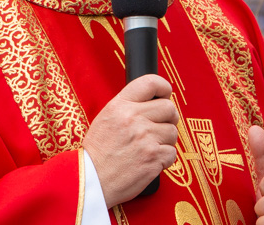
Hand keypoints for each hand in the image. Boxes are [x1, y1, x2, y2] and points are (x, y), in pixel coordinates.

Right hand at [83, 74, 178, 207]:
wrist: (90, 180)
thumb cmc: (98, 152)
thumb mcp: (106, 118)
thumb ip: (128, 106)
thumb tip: (153, 101)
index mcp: (120, 106)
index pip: (150, 82)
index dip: (164, 87)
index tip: (166, 94)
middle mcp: (133, 118)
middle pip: (169, 108)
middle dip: (169, 117)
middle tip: (161, 126)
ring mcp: (145, 138)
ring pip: (172, 131)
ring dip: (166, 140)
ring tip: (150, 147)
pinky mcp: (153, 158)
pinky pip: (172, 152)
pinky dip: (164, 158)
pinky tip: (150, 160)